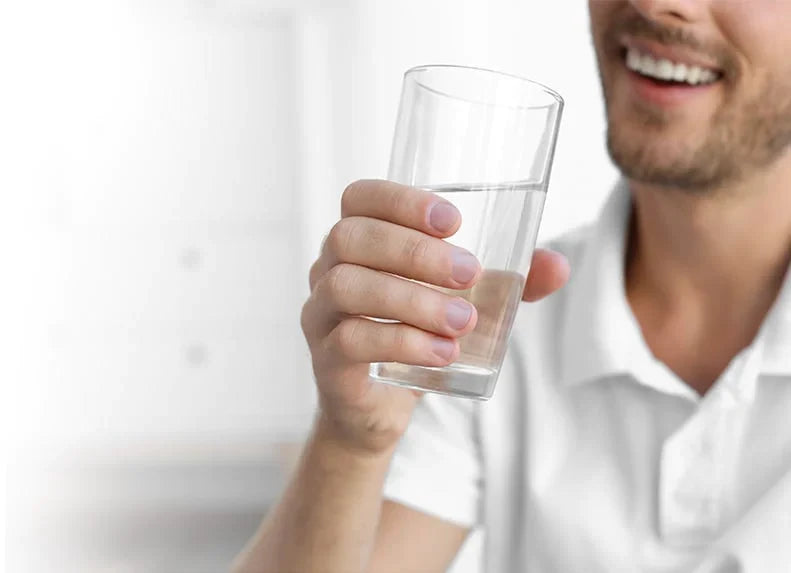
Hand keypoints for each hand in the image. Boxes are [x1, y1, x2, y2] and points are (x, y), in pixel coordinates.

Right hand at [301, 180, 569, 453]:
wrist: (380, 406)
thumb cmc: (417, 336)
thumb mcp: (463, 303)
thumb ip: (506, 282)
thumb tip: (558, 265)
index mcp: (360, 243)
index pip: (360, 198)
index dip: (400, 200)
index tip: (453, 221)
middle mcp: (329, 270)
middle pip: (351, 237)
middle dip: (413, 250)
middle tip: (468, 273)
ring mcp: (321, 314)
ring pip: (348, 286)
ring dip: (412, 299)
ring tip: (462, 321)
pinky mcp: (326, 359)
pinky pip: (351, 340)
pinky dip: (402, 342)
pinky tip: (443, 353)